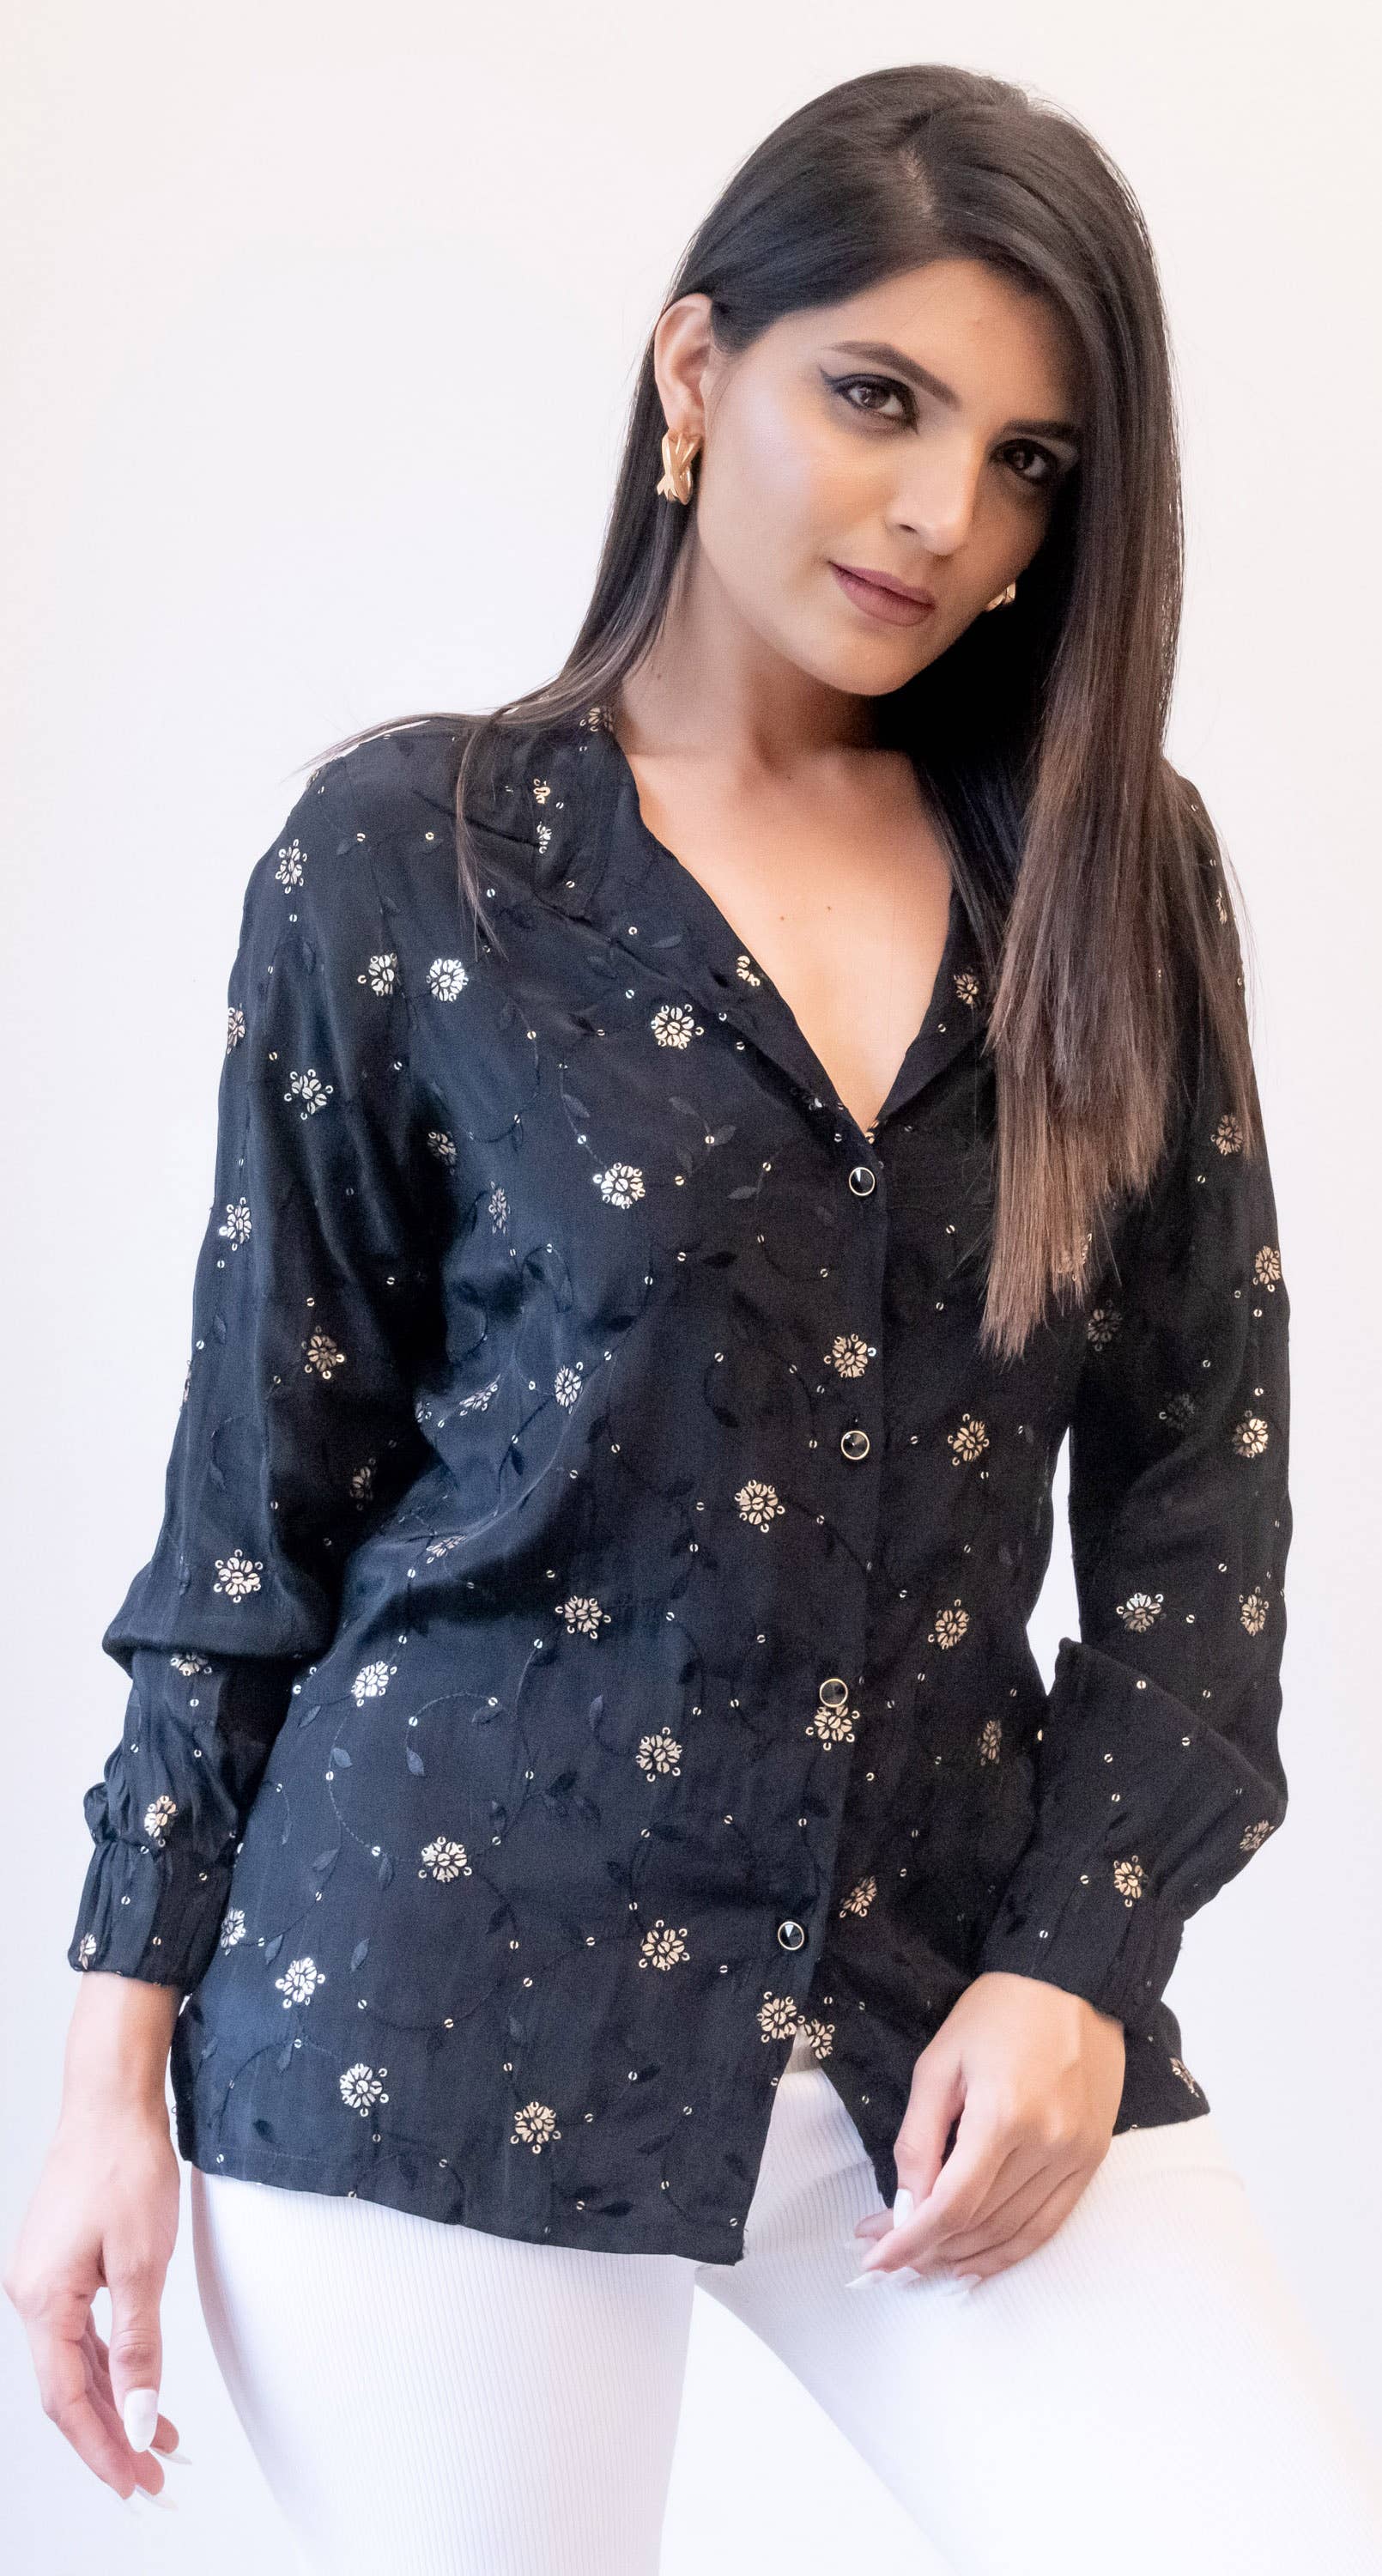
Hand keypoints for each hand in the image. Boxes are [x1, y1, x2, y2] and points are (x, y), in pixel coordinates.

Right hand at [4, 2097, 182, 2500]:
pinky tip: (134, 2383)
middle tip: (154, 2476)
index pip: (67, 2401)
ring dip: (114, 2402)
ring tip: (158, 2440)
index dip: (102, 2449)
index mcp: (42, 2300)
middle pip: (68, 2389)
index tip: (135, 2482)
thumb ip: (139, 2348)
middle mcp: (31, 2294)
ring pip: (75, 2362)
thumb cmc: (125, 2166)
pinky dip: (108, 2362)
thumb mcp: (143, 2264)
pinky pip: (80, 2330)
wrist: (112, 2100)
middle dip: (112, 2436)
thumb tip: (140, 2418)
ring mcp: (43, 2277)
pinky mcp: (60, 2261)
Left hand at [851, 1970, 1125, 2285]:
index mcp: (1003, 2115)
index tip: (875, 2259)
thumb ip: (920, 2137)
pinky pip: (1050, 2224)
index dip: (910, 2241)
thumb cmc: (999, 2011)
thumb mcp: (939, 2062)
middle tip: (887, 2251)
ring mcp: (1076, 2155)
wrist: (1073, 1978)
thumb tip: (905, 2204)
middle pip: (980, 2223)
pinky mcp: (1092, 2157)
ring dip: (965, 2257)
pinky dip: (1012, 2252)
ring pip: (1013, 2232)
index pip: (952, 2205)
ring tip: (924, 2263)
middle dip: (927, 2248)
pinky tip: (978, 2265)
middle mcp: (1047, 2144)